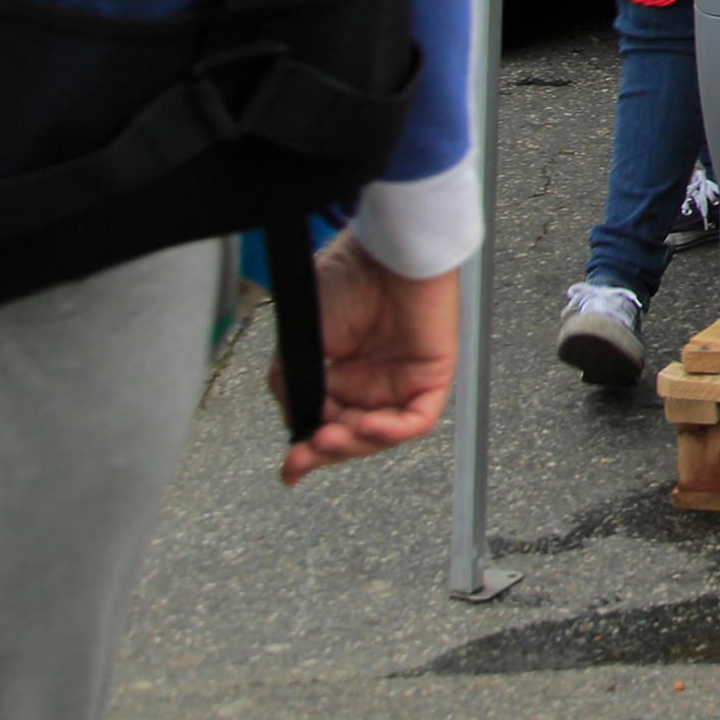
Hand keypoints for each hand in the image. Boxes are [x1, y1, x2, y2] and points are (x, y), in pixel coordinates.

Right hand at [275, 236, 456, 485]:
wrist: (385, 250)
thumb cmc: (346, 279)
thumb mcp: (303, 340)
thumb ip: (296, 385)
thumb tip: (295, 426)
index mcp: (341, 374)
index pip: (325, 424)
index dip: (307, 451)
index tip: (288, 469)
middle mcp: (371, 382)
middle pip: (351, 437)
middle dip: (327, 452)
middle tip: (305, 453)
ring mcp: (402, 381)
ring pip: (380, 436)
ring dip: (353, 445)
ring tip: (328, 437)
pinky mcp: (432, 376)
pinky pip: (415, 419)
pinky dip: (390, 431)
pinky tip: (366, 425)